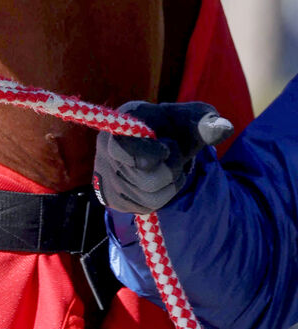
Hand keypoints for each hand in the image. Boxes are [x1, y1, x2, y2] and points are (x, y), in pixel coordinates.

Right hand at [92, 100, 233, 213]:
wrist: (162, 142)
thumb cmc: (176, 127)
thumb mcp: (193, 119)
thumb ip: (206, 123)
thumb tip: (224, 128)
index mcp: (120, 123)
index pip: (123, 149)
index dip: (149, 154)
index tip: (168, 149)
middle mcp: (104, 149)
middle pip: (144, 180)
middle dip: (170, 172)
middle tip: (173, 157)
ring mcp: (106, 175)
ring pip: (147, 198)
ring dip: (168, 187)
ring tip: (167, 169)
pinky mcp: (112, 196)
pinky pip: (142, 208)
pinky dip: (159, 198)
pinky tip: (158, 182)